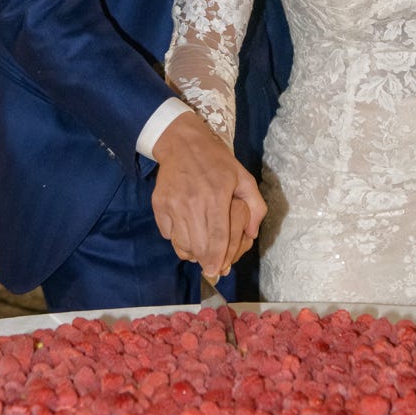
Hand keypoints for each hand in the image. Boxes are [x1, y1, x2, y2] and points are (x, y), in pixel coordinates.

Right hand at [151, 112, 266, 277]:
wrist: (182, 143)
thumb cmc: (216, 161)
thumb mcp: (244, 177)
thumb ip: (256, 206)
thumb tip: (252, 234)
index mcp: (216, 196)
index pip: (217, 237)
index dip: (217, 258)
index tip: (215, 271)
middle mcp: (193, 203)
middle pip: (198, 246)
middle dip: (205, 260)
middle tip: (209, 263)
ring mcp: (173, 204)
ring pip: (181, 244)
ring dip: (191, 252)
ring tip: (199, 247)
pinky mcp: (159, 205)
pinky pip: (167, 234)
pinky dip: (176, 238)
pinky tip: (185, 228)